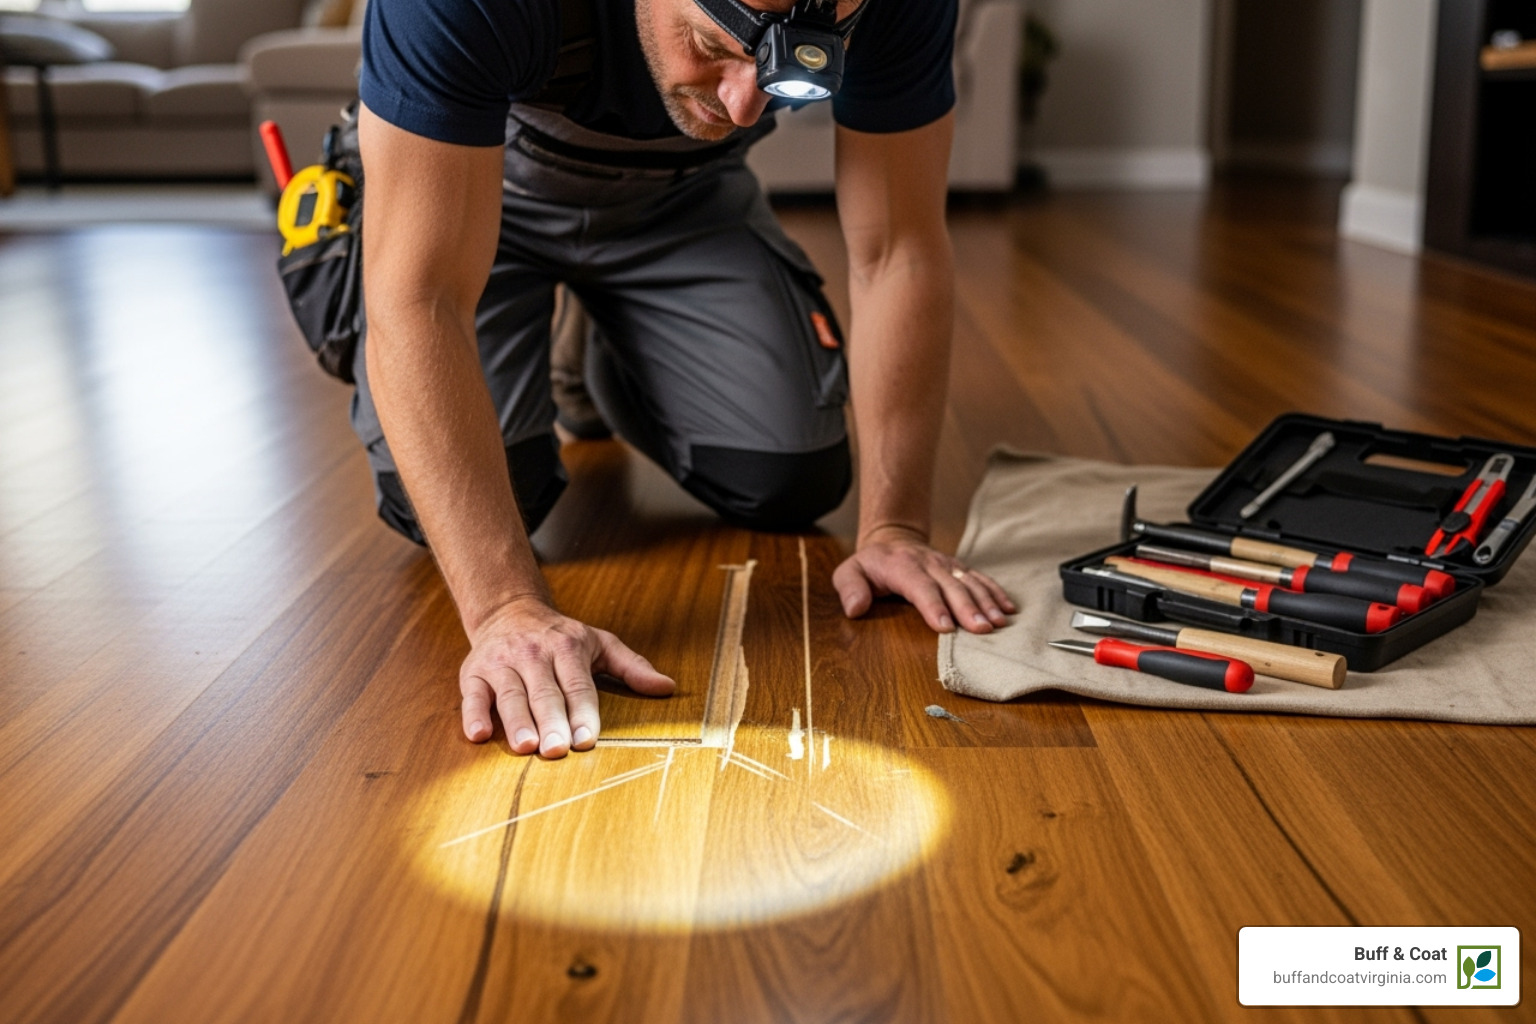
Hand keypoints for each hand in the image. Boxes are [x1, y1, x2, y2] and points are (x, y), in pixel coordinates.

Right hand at [459, 596, 675, 756]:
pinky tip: (479, 734)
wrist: (509, 611)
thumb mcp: (600, 643)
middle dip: (551, 722)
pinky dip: (474, 714)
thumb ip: (632, 666)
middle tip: (558, 749)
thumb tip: (667, 687)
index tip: (587, 739)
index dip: (583, 712)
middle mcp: (534, 654)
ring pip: (510, 695)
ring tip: (526, 747)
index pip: (578, 685)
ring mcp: (502, 662)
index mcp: (567, 647)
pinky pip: (473, 694)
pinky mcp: (474, 672)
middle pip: (545, 693)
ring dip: (517, 722)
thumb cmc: (560, 636)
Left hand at [833, 525, 1015, 633]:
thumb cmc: (870, 565)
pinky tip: (1008, 608)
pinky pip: (980, 578)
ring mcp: (946, 564)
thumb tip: (855, 607)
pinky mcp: (959, 568)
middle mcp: (928, 563)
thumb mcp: (848, 572)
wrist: (893, 539)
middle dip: (968, 608)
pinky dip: (995, 592)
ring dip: (986, 602)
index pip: (919, 586)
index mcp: (901, 566)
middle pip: (950, 586)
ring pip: (969, 582)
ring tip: (999, 622)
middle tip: (982, 629)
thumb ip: (849, 587)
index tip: (946, 626)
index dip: (933, 606)